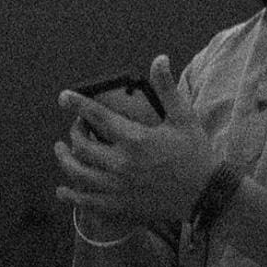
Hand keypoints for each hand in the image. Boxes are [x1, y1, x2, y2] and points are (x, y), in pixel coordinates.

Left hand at [55, 55, 217, 223]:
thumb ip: (167, 88)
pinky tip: (63, 190)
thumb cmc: (195, 154)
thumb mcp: (183, 117)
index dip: (78, 104)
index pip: (98, 116)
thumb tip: (160, 59)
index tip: (64, 96)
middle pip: (82, 146)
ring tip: (61, 151)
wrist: (205, 195)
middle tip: (76, 126)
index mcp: (136, 139)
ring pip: (78, 173)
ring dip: (65, 160)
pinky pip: (86, 202)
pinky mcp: (119, 207)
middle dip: (74, 132)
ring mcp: (118, 188)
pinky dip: (70, 195)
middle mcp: (122, 164)